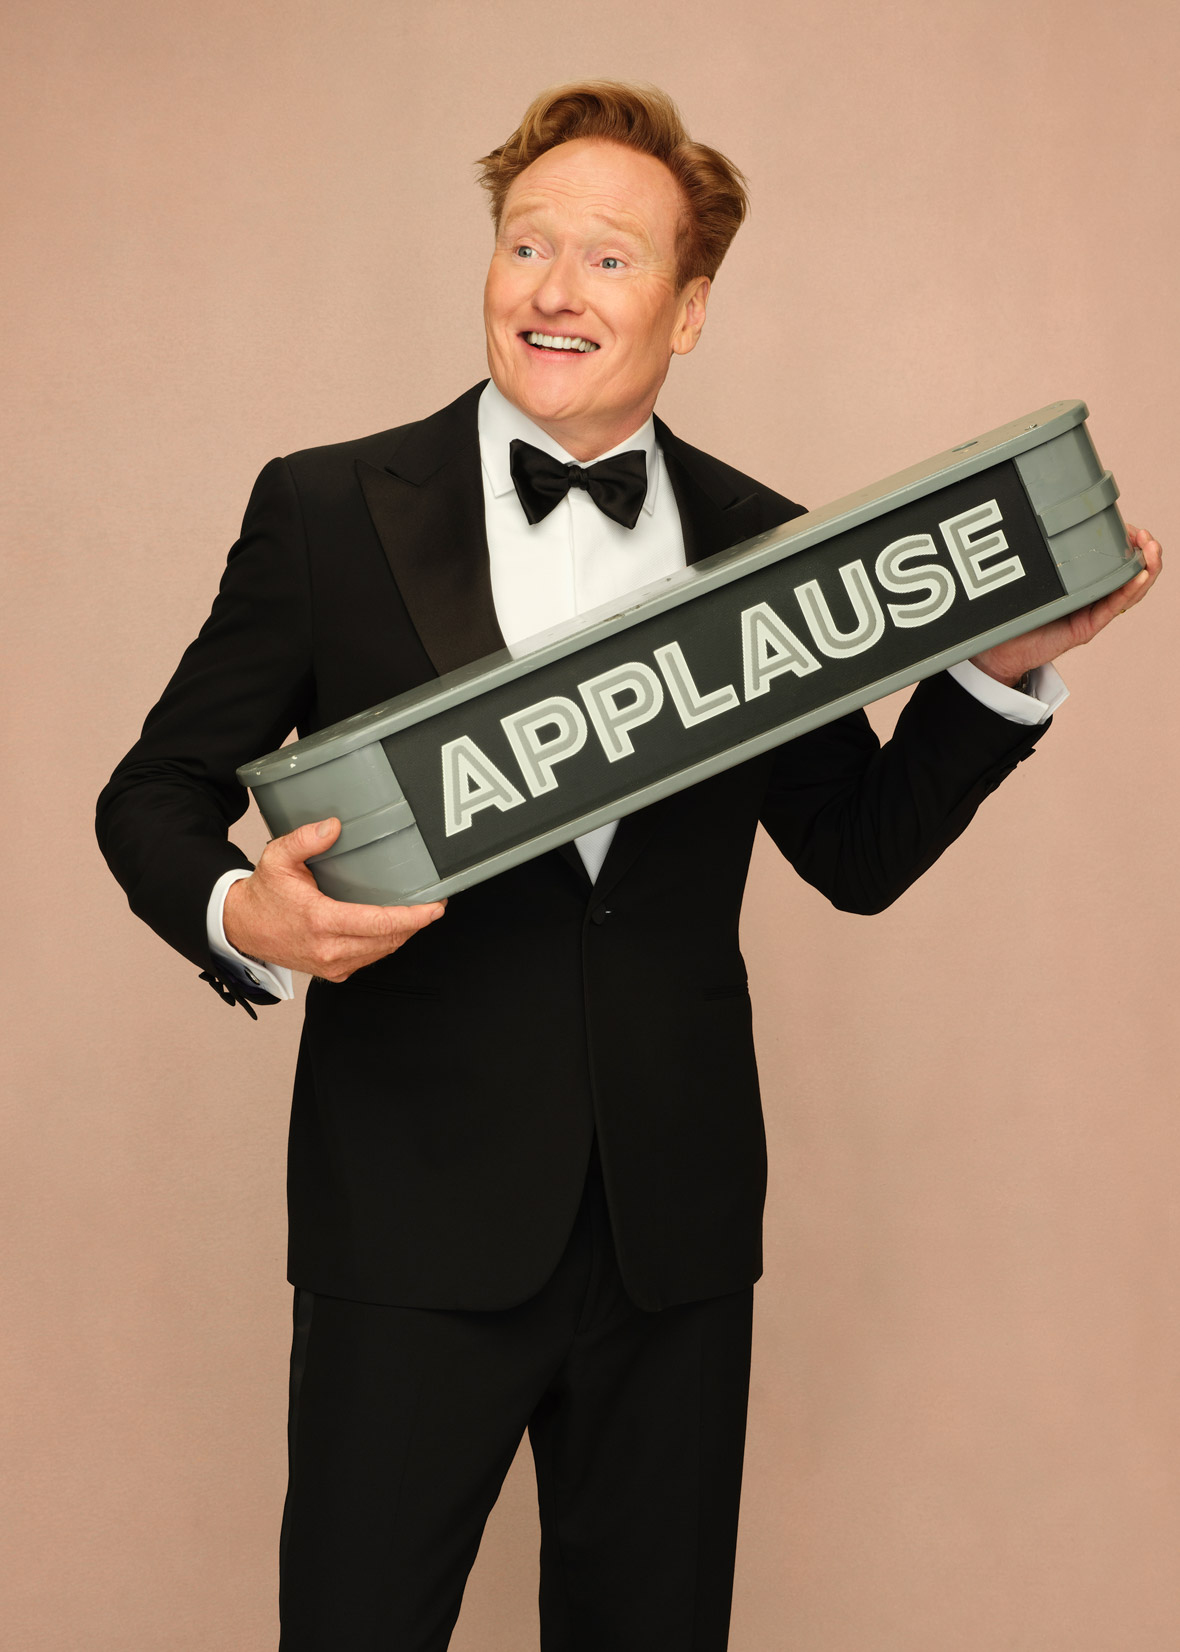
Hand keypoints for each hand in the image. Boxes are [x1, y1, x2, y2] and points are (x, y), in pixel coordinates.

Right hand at [223, 817, 445, 981]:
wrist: (241, 928)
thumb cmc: (263, 894)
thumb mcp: (277, 858)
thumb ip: (304, 839)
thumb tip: (332, 826)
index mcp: (320, 921)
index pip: (378, 923)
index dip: (412, 917)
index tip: (434, 908)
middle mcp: (328, 949)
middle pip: (388, 940)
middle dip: (415, 925)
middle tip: (434, 907)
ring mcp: (331, 965)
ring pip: (381, 952)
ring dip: (402, 935)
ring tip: (418, 915)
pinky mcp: (331, 972)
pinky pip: (369, 959)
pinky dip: (385, 944)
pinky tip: (392, 928)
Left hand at [970, 523, 1162, 687]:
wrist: (1000, 651)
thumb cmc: (1012, 613)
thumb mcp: (1029, 577)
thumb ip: (1039, 554)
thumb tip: (1032, 519)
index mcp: (1082, 583)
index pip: (1114, 559)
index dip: (1127, 541)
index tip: (1129, 525)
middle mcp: (1092, 597)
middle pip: (1130, 573)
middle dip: (1144, 551)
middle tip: (1146, 536)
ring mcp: (1091, 613)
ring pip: (1130, 589)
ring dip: (1146, 568)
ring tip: (1152, 550)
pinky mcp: (1086, 629)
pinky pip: (1112, 607)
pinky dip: (1130, 590)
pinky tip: (1141, 576)